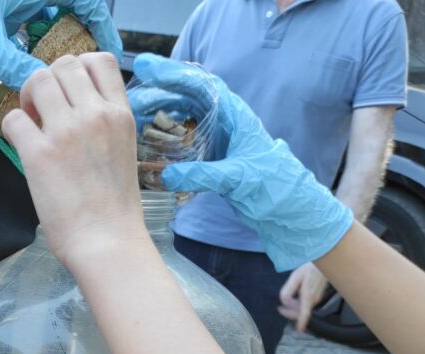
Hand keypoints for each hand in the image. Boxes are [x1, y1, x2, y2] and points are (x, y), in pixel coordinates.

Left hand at [0, 0, 121, 89]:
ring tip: (65, 77)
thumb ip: (17, 66)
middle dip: (81, 37)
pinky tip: (35, 69)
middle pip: (69, 6)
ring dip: (59, 43)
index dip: (101, 25)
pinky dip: (36, 43)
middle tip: (87, 73)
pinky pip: (29, 22)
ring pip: (49, 15)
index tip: (109, 54)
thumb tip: (43, 90)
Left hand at [2, 53, 147, 269]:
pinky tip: (21, 144)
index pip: (100, 60)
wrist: (107, 241)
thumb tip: (76, 110)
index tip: (69, 91)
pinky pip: (14, 118)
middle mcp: (95, 115)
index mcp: (120, 114)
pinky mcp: (39, 154)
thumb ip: (105, 124)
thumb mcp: (124, 151)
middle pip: (64, 65)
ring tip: (32, 123)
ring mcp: (66, 132)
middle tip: (43, 109)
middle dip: (48, 81)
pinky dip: (12, 126)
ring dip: (28, 97)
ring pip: (37, 81)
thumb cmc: (115, 207)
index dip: (77, 68)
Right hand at [130, 54, 353, 270]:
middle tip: (133, 94)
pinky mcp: (212, 161)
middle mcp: (225, 124)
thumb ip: (203, 174)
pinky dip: (165, 139)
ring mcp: (218, 142)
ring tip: (134, 115)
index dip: (173, 73)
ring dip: (160, 115)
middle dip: (159, 93)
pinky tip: (147, 143)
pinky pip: (183, 143)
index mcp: (236, 117)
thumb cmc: (276, 189)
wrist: (292, 214)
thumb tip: (166, 174)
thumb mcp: (239, 179)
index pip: (201, 85)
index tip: (147, 68)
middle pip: (188, 98)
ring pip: (183, 118)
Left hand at [278, 262, 328, 331]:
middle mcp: (314, 299)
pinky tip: (294, 298)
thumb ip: (288, 290)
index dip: (301, 322)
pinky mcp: (318, 296)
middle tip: (280, 308)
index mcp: (308, 296)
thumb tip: (285, 302)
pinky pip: (307, 304)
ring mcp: (317, 298)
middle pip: (301, 312)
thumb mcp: (296, 276)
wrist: (326, 262)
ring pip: (304, 308)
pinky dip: (299, 304)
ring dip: (294, 307)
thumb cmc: (310, 268)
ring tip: (285, 301)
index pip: (305, 313)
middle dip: (290, 312)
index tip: (299, 329)